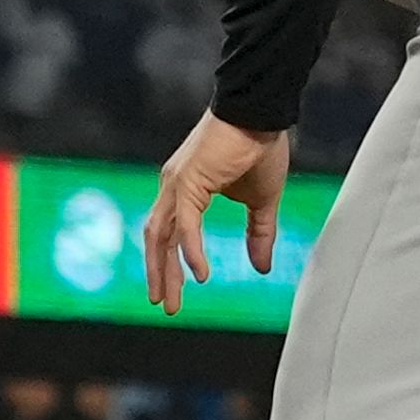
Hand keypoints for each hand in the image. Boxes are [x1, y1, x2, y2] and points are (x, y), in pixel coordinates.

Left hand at [142, 112, 289, 314]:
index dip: (169, 263)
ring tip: (171, 299)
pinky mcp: (188, 181)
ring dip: (165, 269)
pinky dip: (190, 250)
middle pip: (157, 239)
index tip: (176, 291)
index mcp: (184, 190)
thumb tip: (262, 268)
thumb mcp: (261, 202)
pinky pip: (185, 224)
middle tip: (165, 306)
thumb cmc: (259, 148)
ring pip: (162, 235)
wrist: (262, 113)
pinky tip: (200, 274)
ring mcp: (176, 183)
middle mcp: (173, 187)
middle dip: (160, 274)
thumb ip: (258, 234)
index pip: (168, 233)